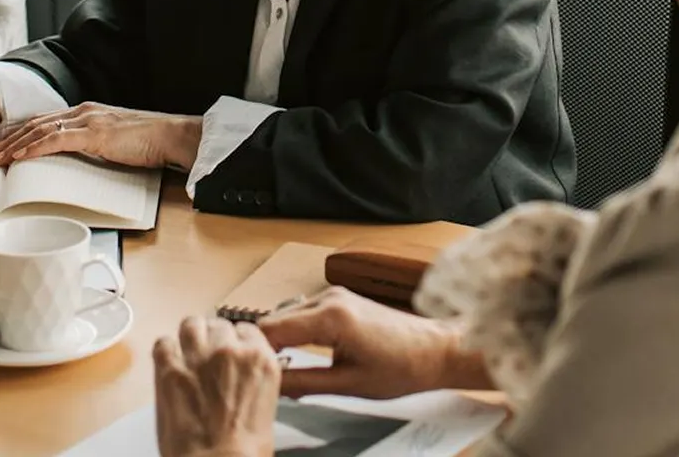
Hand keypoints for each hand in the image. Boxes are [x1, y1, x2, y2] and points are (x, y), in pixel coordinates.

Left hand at [0, 103, 201, 170]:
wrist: (171, 136)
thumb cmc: (147, 143)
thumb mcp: (112, 142)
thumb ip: (91, 145)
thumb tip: (73, 161)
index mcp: (85, 112)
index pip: (42, 122)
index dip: (17, 135)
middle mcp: (82, 111)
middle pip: (33, 124)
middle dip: (6, 140)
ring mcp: (87, 120)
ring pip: (39, 131)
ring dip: (12, 146)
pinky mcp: (94, 133)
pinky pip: (56, 140)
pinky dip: (34, 148)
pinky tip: (19, 157)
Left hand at [154, 315, 278, 456]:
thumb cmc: (244, 449)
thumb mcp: (265, 404)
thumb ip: (251, 378)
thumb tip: (239, 374)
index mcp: (260, 360)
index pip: (246, 329)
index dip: (235, 340)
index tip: (230, 348)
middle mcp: (230, 350)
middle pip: (218, 325)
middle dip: (213, 339)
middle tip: (207, 356)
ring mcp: (199, 356)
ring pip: (191, 324)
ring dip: (190, 337)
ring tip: (187, 352)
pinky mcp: (170, 368)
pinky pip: (163, 342)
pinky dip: (165, 351)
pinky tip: (168, 364)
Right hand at [260, 288, 489, 399]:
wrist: (435, 350)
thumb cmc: (402, 367)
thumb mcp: (348, 384)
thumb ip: (303, 382)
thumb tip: (271, 384)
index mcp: (330, 317)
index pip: (271, 330)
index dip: (254, 351)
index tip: (243, 369)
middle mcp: (329, 298)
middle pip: (275, 320)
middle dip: (264, 346)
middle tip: (257, 375)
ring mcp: (334, 295)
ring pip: (287, 315)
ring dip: (279, 339)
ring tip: (277, 367)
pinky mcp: (340, 299)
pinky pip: (304, 312)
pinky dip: (295, 331)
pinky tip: (297, 353)